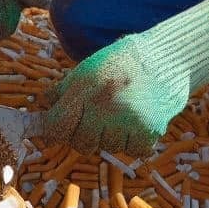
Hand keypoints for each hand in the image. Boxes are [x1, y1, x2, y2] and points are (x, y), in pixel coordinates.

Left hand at [44, 0, 208, 156]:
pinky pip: (132, 151)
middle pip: (81, 144)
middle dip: (84, 136)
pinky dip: (134, 142)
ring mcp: (128, 120)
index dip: (54, 131)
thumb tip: (40, 106)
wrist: (168, 57)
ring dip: (111, 137)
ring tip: (121, 114)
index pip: (58, 125)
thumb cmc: (123, 61)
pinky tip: (137, 121)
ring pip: (107, 148)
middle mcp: (105, 105)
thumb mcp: (88, 68)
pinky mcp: (150, 131)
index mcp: (86, 87)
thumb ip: (63, 90)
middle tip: (95, 121)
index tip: (56, 131)